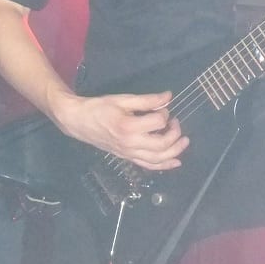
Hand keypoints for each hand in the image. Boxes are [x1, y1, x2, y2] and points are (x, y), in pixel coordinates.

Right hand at [49, 88, 188, 170]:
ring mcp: (129, 153)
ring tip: (184, 141)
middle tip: (176, 122)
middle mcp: (130, 144)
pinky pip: (149, 165)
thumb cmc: (100, 108)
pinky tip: (175, 162)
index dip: (165, 113)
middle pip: (162, 144)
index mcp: (129, 127)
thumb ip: (147, 100)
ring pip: (158, 159)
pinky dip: (164, 166)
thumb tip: (168, 97)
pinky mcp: (128, 158)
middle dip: (175, 133)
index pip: (157, 122)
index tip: (162, 107)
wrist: (80, 121)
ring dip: (175, 151)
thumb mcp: (123, 99)